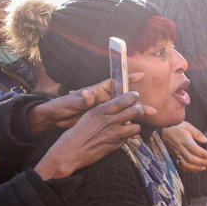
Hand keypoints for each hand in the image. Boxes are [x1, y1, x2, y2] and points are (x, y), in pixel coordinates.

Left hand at [27, 73, 152, 132]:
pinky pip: (117, 121)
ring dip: (136, 114)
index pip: (116, 83)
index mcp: (97, 92)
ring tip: (149, 117)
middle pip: (124, 100)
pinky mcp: (101, 121)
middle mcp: (102, 100)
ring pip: (124, 112)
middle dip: (138, 103)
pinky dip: (126, 125)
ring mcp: (103, 111)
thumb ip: (80, 99)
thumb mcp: (70, 102)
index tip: (141, 76)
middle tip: (151, 109)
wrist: (55, 120)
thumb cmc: (62, 107)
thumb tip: (87, 95)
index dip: (128, 79)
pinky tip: (135, 129)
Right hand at [33, 91, 148, 179]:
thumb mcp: (88, 116)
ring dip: (135, 126)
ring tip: (131, 126)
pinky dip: (126, 137)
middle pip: (134, 111)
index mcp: (100, 110)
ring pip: (136, 126)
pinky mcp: (115, 145)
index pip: (123, 99)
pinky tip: (120, 137)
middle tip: (139, 109)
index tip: (135, 95)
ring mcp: (114, 134)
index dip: (132, 97)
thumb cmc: (77, 133)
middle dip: (139, 109)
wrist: (70, 152)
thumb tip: (116, 105)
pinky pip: (128, 139)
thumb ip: (103, 110)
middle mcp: (109, 120)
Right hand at [162, 121, 206, 171]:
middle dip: (202, 162)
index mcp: (184, 139)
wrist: (162, 130)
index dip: (203, 154)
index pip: (195, 149)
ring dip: (196, 167)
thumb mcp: (188, 126)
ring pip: (185, 164)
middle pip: (191, 158)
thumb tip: (206, 140)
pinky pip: (180, 166)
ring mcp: (176, 153)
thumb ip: (197, 134)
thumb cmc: (176, 127)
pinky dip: (188, 169)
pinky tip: (195, 169)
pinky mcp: (173, 156)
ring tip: (204, 167)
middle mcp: (179, 148)